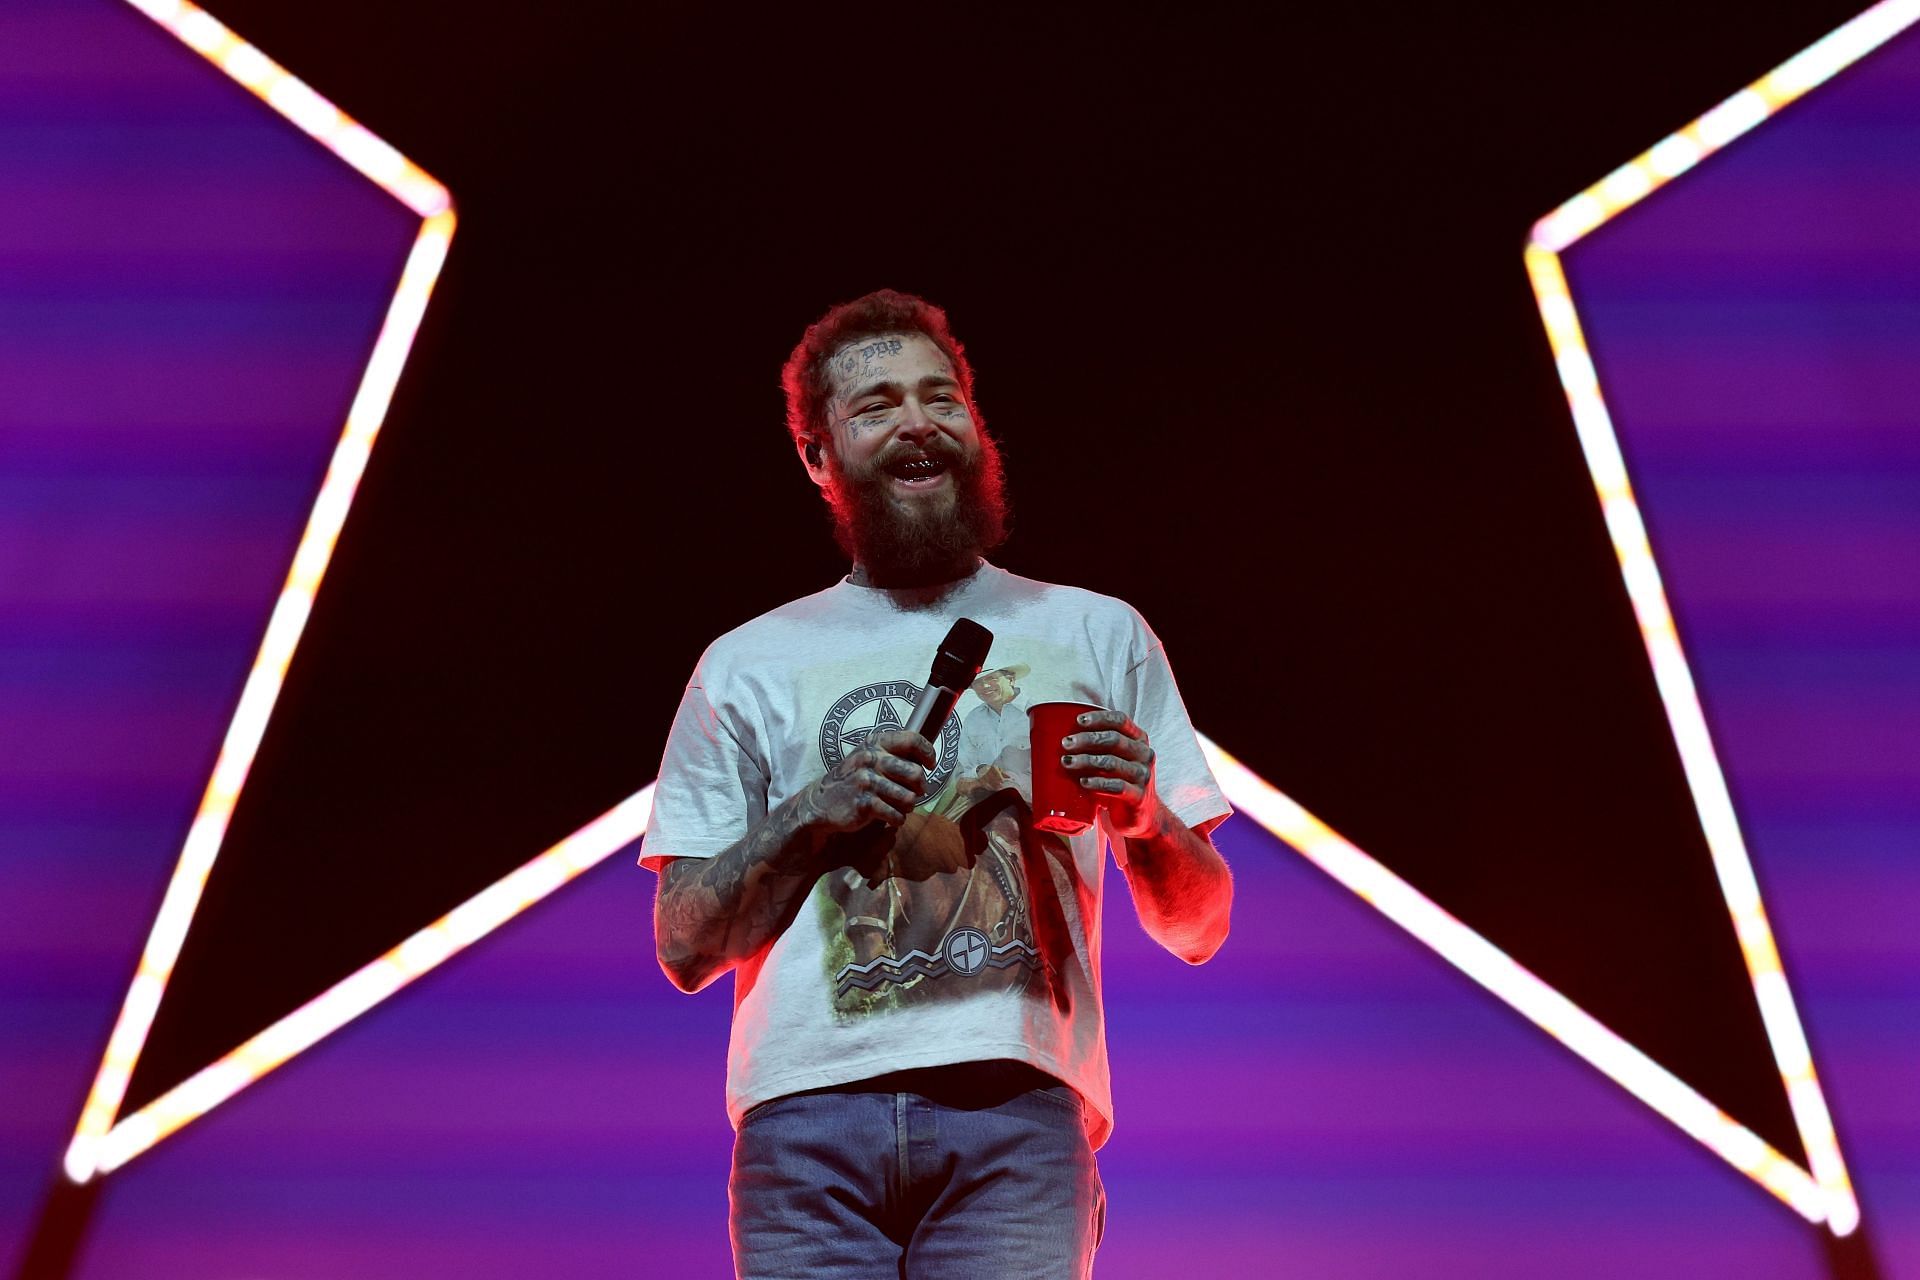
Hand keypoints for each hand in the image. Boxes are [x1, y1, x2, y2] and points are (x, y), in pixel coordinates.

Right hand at [801, 729, 935, 832]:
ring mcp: (866, 781)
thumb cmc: (855, 780)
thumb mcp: (870, 758)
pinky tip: (889, 817)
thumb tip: (927, 760)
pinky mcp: (864, 803)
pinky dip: (897, 819)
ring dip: (908, 806)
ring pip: (909, 798)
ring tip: (899, 807)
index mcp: (875, 744)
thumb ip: (894, 755)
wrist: (823, 803)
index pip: (912, 739)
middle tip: (914, 793)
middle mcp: (871, 759)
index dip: (927, 753)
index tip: (930, 765)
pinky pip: (896, 814)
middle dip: (920, 788)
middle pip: (915, 773)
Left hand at [1060, 709, 1159, 838]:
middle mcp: (1144, 754)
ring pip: (1112, 763)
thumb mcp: (1115, 760)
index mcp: (1138, 739)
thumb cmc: (1120, 781)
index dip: (1099, 718)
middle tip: (1066, 743)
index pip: (1121, 721)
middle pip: (1114, 740)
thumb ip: (1098, 748)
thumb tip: (1062, 739)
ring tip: (1067, 762)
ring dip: (1087, 761)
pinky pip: (1117, 787)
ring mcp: (1142, 776)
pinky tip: (1083, 782)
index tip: (1078, 721)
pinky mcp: (1138, 797)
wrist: (1140, 815)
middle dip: (1087, 739)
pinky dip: (1097, 783)